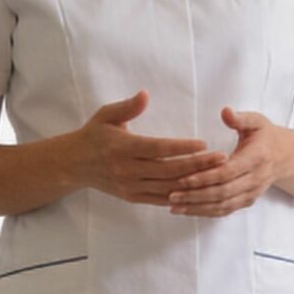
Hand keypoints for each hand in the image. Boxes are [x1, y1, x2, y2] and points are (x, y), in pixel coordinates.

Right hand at [73, 91, 223, 205]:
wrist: (73, 165)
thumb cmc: (93, 135)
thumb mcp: (106, 115)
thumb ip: (128, 107)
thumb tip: (146, 94)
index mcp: (122, 147)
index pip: (158, 149)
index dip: (181, 147)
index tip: (203, 143)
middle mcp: (127, 170)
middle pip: (168, 170)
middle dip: (197, 165)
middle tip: (221, 158)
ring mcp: (130, 187)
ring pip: (168, 187)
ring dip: (194, 182)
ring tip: (216, 174)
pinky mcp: (132, 197)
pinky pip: (161, 199)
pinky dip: (180, 196)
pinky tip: (198, 191)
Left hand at [167, 108, 287, 217]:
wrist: (286, 157)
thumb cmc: (265, 136)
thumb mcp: (257, 121)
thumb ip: (240, 118)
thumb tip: (225, 112)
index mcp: (257, 157)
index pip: (228, 172)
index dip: (205, 177)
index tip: (184, 179)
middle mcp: (256, 179)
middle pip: (223, 192)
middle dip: (196, 195)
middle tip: (172, 195)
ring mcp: (252, 192)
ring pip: (223, 205)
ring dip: (198, 207)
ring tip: (174, 206)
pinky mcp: (247, 201)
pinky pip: (226, 210)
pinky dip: (206, 212)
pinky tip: (187, 210)